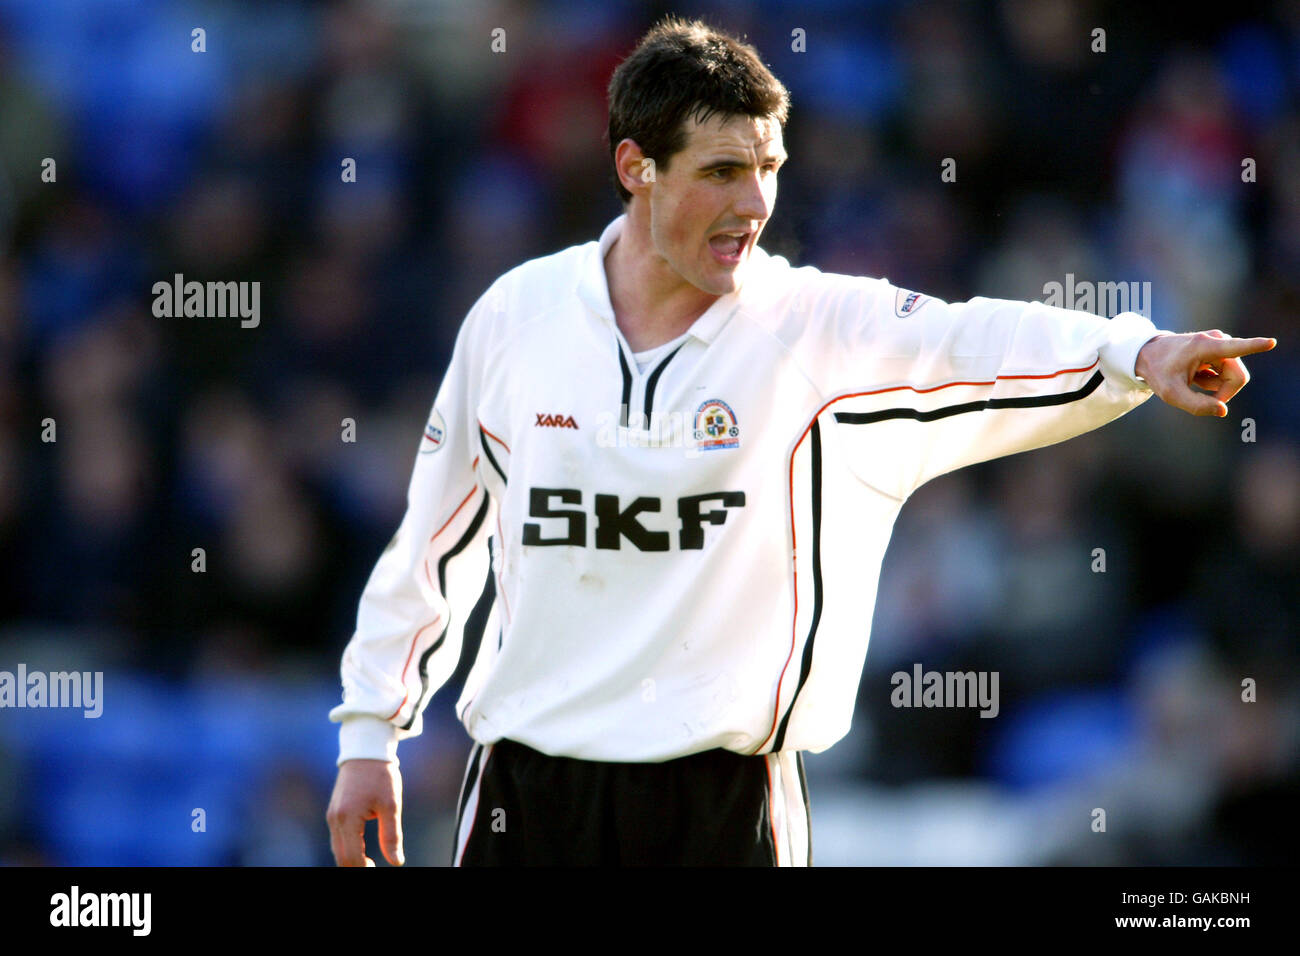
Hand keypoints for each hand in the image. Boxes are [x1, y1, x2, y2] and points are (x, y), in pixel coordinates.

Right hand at [326, 758, 404, 866]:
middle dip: (355, 867)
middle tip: (373, 868)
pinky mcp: (334, 812)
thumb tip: (396, 862)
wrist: (365, 751)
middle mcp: (335, 819)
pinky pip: (337, 838)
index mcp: (347, 818)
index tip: (377, 869)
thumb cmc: (381, 776)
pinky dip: (347, 848)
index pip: (352, 857)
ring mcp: (331, 815)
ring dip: (350, 859)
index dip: (364, 869)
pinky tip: (361, 851)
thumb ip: (392, 835)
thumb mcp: (391, 805)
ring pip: (337, 849)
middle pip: (341, 857)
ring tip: (369, 864)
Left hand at [1134, 330, 1276, 416]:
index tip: (1271, 342)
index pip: (1235, 347)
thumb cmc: (1158, 372)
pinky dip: (1213, 381)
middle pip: (1238, 377)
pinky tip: (1197, 375)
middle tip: (1204, 399)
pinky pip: (1228, 374)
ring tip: (1194, 379)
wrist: (1148, 355)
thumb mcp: (1171, 394)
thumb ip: (1195, 405)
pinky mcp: (1222, 348)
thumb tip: (1223, 410)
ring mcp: (1221, 343)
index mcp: (1205, 346)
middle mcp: (1218, 340)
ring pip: (1233, 377)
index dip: (1255, 346)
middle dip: (1224, 393)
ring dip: (1215, 386)